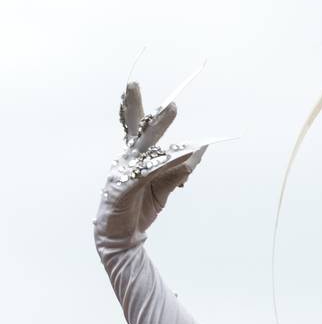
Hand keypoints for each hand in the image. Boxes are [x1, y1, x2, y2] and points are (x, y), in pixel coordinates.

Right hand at [94, 82, 207, 245]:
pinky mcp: (122, 189)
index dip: (140, 109)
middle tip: (136, 83)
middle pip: (133, 130)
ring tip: (171, 109)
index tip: (144, 89)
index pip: (139, 131)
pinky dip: (164, 162)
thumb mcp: (162, 190)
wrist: (122, 239)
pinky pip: (146, 172)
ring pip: (143, 146)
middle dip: (135, 106)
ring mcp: (121, 173)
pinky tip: (180, 153)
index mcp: (133, 159)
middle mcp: (125, 161)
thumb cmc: (138, 211)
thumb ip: (176, 172)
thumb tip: (197, 152)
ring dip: (158, 127)